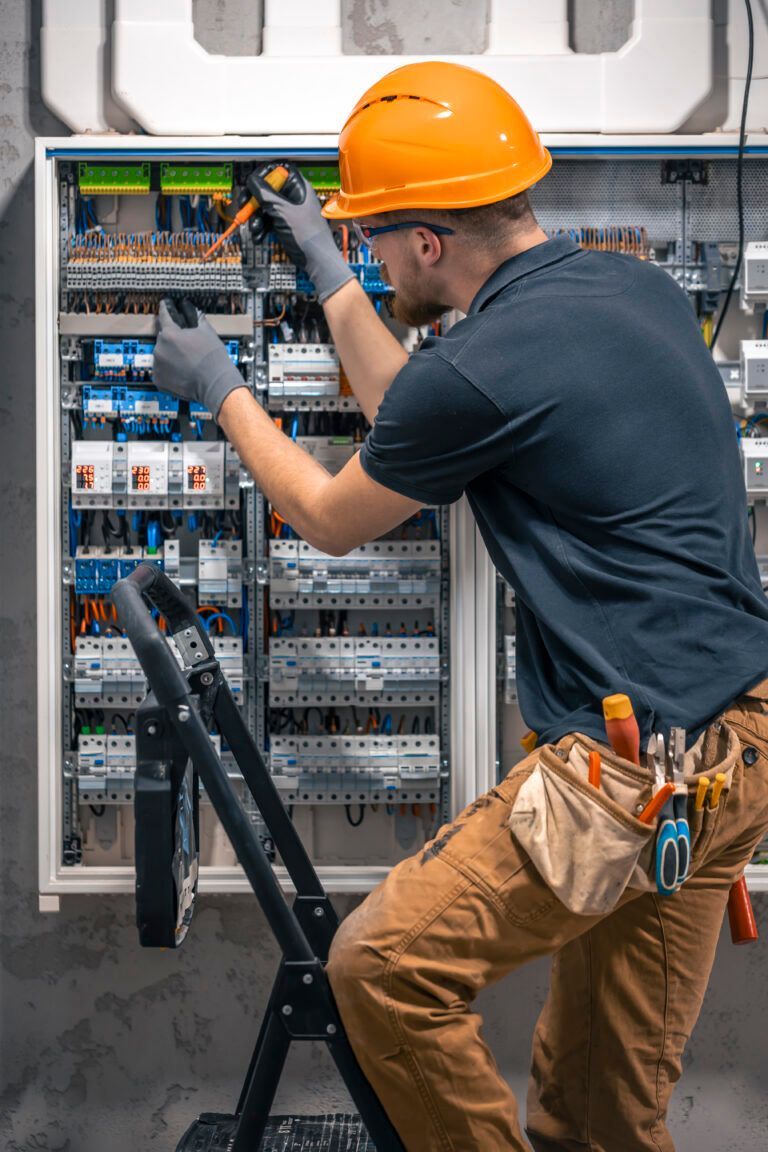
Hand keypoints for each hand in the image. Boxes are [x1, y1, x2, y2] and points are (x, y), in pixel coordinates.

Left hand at [153, 299, 246, 419]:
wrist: (215, 384)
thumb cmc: (213, 359)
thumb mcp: (207, 332)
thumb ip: (197, 320)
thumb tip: (195, 314)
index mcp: (170, 334)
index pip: (164, 316)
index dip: (165, 308)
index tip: (164, 305)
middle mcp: (160, 348)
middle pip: (162, 338)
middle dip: (172, 339)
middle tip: (185, 345)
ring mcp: (158, 365)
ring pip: (161, 354)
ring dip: (169, 355)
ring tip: (185, 361)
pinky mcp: (159, 380)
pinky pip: (160, 371)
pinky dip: (168, 370)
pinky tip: (180, 371)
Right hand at [247, 164, 353, 302]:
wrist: (316, 260)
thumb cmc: (307, 234)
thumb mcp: (282, 211)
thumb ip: (265, 193)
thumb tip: (252, 180)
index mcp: (298, 187)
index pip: (278, 170)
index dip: (263, 175)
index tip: (251, 184)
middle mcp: (293, 196)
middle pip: (268, 190)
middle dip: (255, 201)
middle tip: (245, 207)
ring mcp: (289, 211)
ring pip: (266, 207)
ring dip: (256, 218)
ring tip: (255, 228)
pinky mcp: (285, 224)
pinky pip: (269, 221)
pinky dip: (262, 228)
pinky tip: (258, 236)